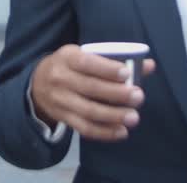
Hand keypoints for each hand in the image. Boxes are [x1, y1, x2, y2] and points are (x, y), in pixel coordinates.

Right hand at [29, 44, 155, 140]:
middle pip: (90, 88)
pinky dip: (104, 132)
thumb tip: (149, 65)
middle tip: (138, 97)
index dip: (107, 69)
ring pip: (88, 111)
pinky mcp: (63, 118)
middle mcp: (60, 78)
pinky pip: (84, 128)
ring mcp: (60, 100)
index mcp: (67, 57)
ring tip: (134, 117)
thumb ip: (115, 60)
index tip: (127, 74)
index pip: (87, 62)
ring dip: (113, 116)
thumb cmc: (70, 66)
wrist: (37, 83)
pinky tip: (122, 132)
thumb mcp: (84, 55)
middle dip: (116, 94)